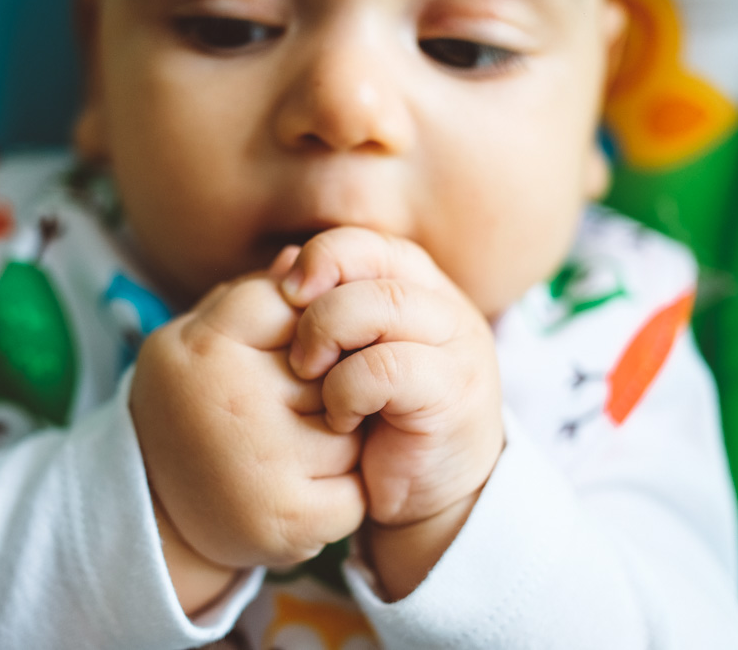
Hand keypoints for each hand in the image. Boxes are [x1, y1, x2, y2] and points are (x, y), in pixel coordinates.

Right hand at [130, 251, 365, 612]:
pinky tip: (303, 490)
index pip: (292, 303)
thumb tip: (304, 256)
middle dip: (327, 386)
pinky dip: (343, 492)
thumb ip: (249, 297)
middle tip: (288, 412)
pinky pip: (359, 487)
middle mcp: (232, 399)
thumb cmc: (189, 410)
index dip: (304, 329)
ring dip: (340, 440)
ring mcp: (263, 462)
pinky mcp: (292, 517)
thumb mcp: (195, 342)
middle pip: (333, 365)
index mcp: (204, 347)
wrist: (150, 516)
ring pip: (353, 427)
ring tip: (293, 453)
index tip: (292, 356)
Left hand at [281, 228, 504, 598]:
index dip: (320, 258)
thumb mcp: (343, 354)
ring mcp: (456, 346)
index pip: (365, 243)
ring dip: (329, 341)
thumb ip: (320, 307)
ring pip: (382, 306)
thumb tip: (281, 262)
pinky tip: (339, 418)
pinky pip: (389, 368)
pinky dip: (348, 389)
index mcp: (416, 285)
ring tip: (310, 382)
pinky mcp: (453, 393)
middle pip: (372, 266)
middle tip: (295, 354)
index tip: (283, 294)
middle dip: (317, 306)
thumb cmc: (375, 418)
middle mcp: (442, 306)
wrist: (425, 495)